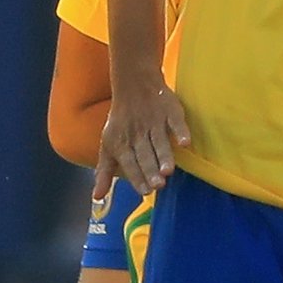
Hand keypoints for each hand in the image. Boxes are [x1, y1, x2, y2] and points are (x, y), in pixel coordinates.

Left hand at [99, 73, 187, 194]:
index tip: (145, 191)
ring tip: (169, 171)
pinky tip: (185, 143)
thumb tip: (96, 197)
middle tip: (158, 185)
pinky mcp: (169, 111)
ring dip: (164, 155)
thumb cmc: (120, 122)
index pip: (129, 162)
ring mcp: (154, 122)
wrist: (133, 85)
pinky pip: (175, 122)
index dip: (137, 176)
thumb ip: (104, 172)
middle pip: (145, 155)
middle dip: (150, 170)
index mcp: (121, 143)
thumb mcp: (108, 146)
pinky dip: (180, 131)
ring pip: (159, 141)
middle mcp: (137, 134)